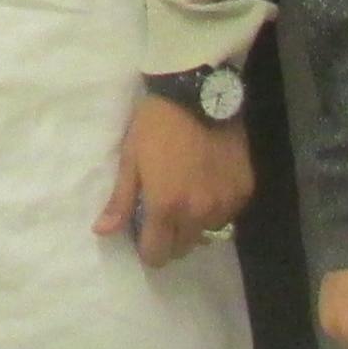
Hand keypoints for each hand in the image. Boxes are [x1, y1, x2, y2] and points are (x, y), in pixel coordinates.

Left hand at [95, 93, 252, 267]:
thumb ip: (120, 201)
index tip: (144, 238)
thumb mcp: (130, 159)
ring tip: (187, 200)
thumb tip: (103, 232)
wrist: (198, 94)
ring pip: (208, 233)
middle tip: (163, 216)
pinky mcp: (244, 190)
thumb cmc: (155, 125)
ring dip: (195, 225)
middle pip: (183, 248)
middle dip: (170, 240)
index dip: (148, 251)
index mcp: (166, 207)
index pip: (158, 253)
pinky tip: (208, 187)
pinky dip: (216, 209)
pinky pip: (228, 214)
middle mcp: (198, 213)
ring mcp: (225, 203)